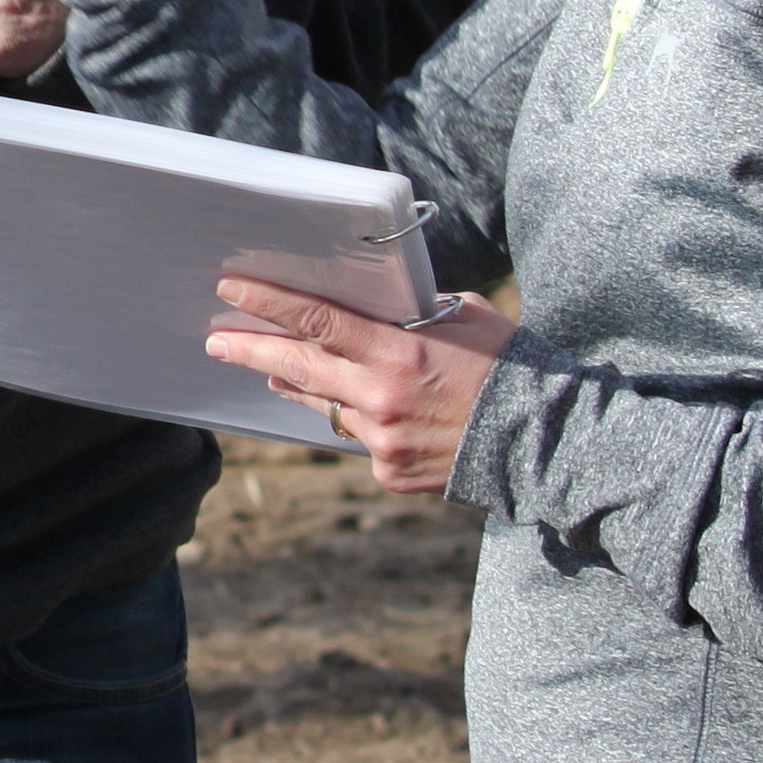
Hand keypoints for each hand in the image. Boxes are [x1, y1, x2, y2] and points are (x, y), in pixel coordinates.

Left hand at [203, 276, 513, 493]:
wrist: (546, 447)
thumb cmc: (511, 370)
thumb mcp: (467, 320)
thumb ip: (416, 315)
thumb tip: (383, 308)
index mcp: (398, 354)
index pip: (316, 322)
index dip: (270, 304)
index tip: (232, 289)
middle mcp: (380, 398)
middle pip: (298, 368)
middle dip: (252, 351)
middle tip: (217, 341)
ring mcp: (382, 441)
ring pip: (327, 406)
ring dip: (302, 386)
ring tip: (272, 371)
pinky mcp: (389, 473)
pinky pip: (362, 439)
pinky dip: (363, 422)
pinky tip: (374, 412)